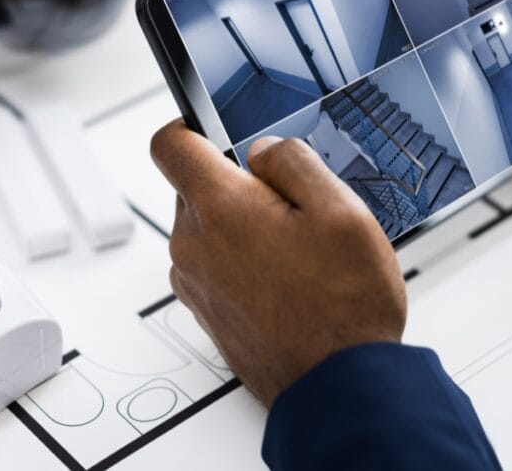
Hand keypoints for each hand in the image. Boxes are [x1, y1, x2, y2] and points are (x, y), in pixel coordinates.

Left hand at [150, 121, 406, 406]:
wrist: (338, 387)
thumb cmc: (343, 308)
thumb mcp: (340, 210)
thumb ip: (293, 162)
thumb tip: (262, 150)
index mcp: (219, 209)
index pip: (168, 144)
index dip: (190, 125)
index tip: (214, 129)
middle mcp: (193, 245)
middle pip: (195, 188)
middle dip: (237, 184)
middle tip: (291, 207)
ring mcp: (195, 282)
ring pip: (207, 228)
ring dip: (242, 226)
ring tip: (297, 251)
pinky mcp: (206, 311)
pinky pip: (213, 264)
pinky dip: (241, 261)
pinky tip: (287, 279)